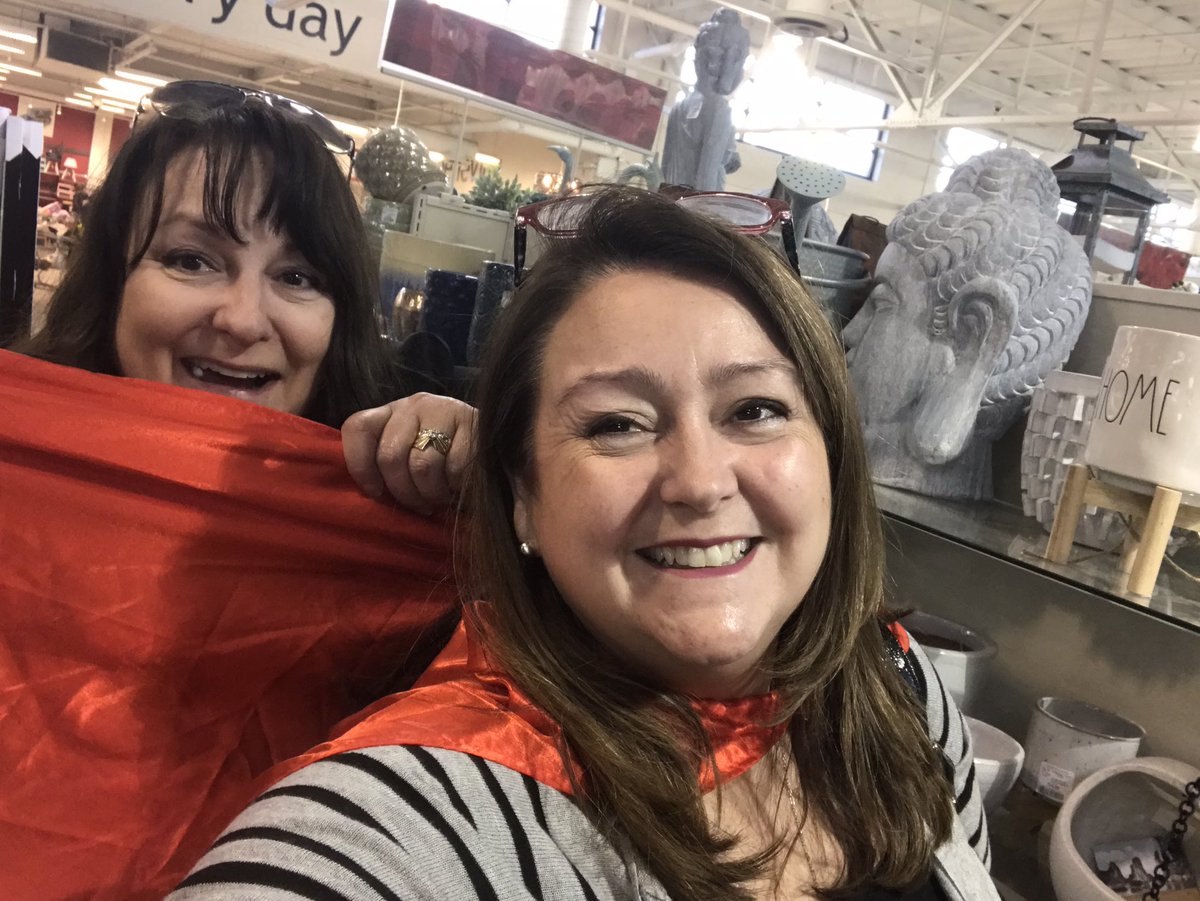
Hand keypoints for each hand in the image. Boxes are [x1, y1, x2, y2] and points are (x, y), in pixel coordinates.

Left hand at [341, 393, 475, 514]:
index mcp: (391, 412)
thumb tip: (371, 494)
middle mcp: (414, 405)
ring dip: (430, 493)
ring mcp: (444, 410)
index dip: (360, 465)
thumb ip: (387, 466)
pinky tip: (459, 486)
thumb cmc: (443, 463)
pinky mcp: (472, 423)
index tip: (375, 492)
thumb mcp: (409, 458)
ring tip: (441, 497)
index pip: (358, 427)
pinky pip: (453, 467)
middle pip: (390, 455)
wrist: (494, 449)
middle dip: (403, 492)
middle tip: (420, 505)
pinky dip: (455, 486)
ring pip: (421, 465)